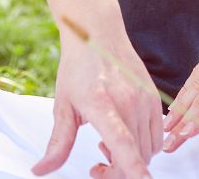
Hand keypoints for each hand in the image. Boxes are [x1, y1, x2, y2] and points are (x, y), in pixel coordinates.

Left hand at [34, 23, 162, 178]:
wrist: (98, 34)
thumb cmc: (79, 67)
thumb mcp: (63, 106)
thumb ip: (57, 144)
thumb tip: (40, 170)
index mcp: (102, 104)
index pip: (123, 142)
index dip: (132, 167)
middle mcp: (129, 101)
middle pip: (137, 156)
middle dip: (118, 172)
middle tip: (97, 166)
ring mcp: (145, 99)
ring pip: (150, 150)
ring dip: (132, 159)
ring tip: (109, 145)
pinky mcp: (155, 98)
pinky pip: (157, 136)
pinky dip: (144, 146)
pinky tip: (124, 133)